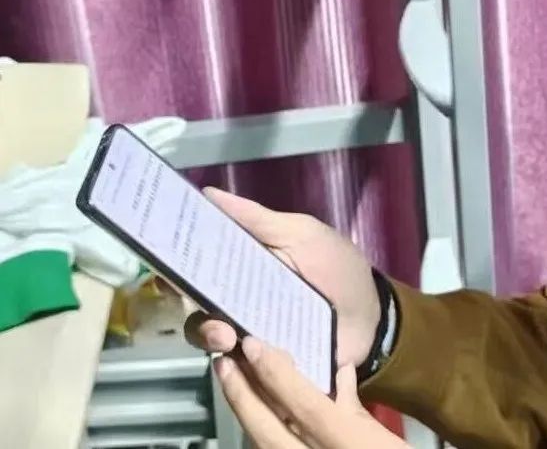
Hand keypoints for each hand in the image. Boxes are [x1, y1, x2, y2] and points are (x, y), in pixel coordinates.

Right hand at [185, 188, 380, 368]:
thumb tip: (208, 193)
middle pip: (192, 299)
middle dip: (182, 298)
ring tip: (228, 336)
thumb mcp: (303, 235)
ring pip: (207, 334)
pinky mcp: (262, 363)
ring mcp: (247, 331)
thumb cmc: (337, 269)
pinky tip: (246, 355)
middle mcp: (236, 298)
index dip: (174, 256)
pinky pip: (236, 367)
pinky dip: (235, 363)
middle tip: (190, 297)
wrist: (373, 318)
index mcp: (243, 263)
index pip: (197, 259)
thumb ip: (258, 219)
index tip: (160, 252)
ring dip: (208, 333)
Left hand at [216, 336, 407, 448]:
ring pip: (264, 446)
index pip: (304, 406)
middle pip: (268, 431)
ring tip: (234, 384)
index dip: (276, 374)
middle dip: (242, 396)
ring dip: (246, 415)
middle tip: (223, 362)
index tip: (253, 345)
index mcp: (350, 444)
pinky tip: (256, 421)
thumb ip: (357, 409)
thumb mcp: (387, 441)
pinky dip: (262, 436)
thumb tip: (341, 371)